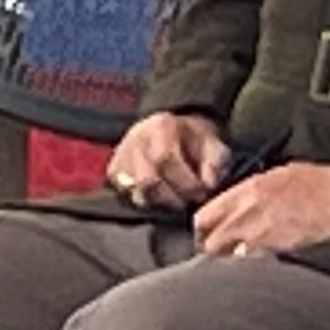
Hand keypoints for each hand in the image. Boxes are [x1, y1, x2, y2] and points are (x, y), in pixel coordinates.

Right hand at [106, 110, 234, 216]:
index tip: (202, 193)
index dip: (185, 183)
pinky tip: (161, 199)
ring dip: (159, 203)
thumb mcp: (213, 145)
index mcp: (162, 127)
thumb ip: (215, 164)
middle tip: (188, 201)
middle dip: (172, 197)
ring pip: (135, 191)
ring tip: (175, 201)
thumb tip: (208, 185)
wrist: (172, 131)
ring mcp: (121, 156)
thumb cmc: (195, 141)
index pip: (165, 159)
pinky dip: (145, 202)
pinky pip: (126, 194)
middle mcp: (136, 139)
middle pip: (147, 179)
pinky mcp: (114, 171)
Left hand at [194, 159, 329, 258]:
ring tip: (235, 270)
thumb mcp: (277, 175)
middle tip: (218, 260)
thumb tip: (238, 205)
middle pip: (210, 244)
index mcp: (245, 193)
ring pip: (228, 259)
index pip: (203, 218)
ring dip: (229, 265)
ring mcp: (262, 236)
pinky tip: (257, 273)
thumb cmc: (318, 182)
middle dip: (211, 253)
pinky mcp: (279, 252)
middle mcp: (247, 214)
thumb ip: (251, 191)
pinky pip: (253, 267)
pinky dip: (251, 271)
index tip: (206, 239)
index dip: (201, 232)